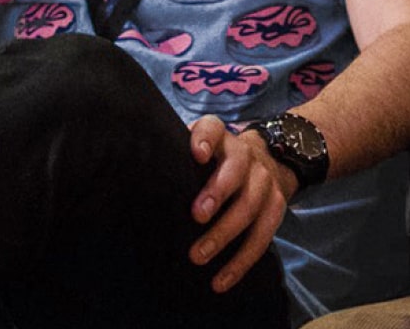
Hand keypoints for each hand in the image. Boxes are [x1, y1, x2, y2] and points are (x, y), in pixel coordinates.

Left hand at [188, 115, 294, 292]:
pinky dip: (242, 261)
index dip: (205, 138)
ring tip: (198, 256)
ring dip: (225, 233)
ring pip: (250, 206)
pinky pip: (262, 236)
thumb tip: (133, 176)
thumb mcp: (202, 148)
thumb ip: (176, 155)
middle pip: (235, 170)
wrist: (271, 158)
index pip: (214, 128)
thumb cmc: (218, 161)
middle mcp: (247, 156)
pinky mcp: (277, 207)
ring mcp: (265, 182)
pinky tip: (221, 281)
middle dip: (217, 192)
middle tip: (196, 216)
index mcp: (223, 139)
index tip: (198, 154)